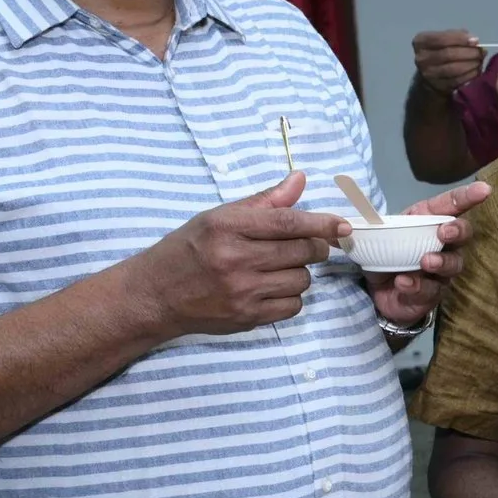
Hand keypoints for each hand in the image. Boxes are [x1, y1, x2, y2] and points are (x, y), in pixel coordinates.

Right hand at [126, 172, 349, 339]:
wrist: (155, 295)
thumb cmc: (188, 250)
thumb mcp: (218, 217)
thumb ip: (263, 201)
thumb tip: (300, 180)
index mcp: (227, 227)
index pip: (288, 222)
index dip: (321, 223)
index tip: (343, 226)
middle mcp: (235, 259)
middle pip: (302, 252)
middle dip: (313, 247)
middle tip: (304, 245)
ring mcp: (242, 292)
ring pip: (302, 280)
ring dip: (299, 272)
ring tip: (276, 267)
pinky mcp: (247, 317)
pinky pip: (293, 306)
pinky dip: (290, 296)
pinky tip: (271, 288)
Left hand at [365, 180, 489, 330]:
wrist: (379, 293)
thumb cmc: (383, 254)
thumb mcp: (371, 236)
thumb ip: (361, 224)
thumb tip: (336, 219)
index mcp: (427, 222)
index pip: (451, 206)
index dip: (467, 197)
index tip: (484, 189)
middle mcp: (441, 245)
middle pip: (462, 235)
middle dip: (457, 232)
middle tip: (444, 232)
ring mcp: (441, 271)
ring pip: (453, 265)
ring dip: (441, 261)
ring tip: (425, 261)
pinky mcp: (433, 294)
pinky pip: (431, 290)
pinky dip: (418, 286)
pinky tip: (404, 283)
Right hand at [411, 29, 486, 93]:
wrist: (432, 75)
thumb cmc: (442, 51)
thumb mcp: (446, 38)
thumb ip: (459, 36)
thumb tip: (474, 41)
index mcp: (421, 41)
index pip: (442, 39)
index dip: (461, 39)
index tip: (476, 41)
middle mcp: (421, 58)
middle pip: (449, 54)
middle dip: (469, 53)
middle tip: (481, 52)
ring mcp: (428, 74)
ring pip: (454, 69)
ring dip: (471, 64)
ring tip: (479, 61)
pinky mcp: (438, 86)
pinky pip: (457, 80)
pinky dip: (470, 75)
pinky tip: (476, 70)